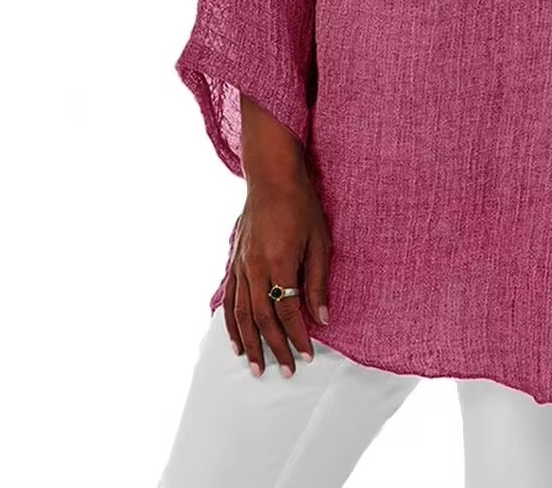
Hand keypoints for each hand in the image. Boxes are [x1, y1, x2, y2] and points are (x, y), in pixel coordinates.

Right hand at [223, 176, 332, 377]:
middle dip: (274, 348)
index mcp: (279, 263)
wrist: (271, 178)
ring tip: (257, 368)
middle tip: (284, 373)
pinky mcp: (234, 262)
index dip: (297, 337)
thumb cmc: (301, 206)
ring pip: (241, 315)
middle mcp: (254, 268)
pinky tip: (236, 342)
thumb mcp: (319, 241)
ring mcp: (240, 266)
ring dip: (249, 344)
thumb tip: (322, 318)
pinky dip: (231, 324)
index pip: (287, 311)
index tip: (307, 356)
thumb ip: (318, 281)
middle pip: (262, 319)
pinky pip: (229, 300)